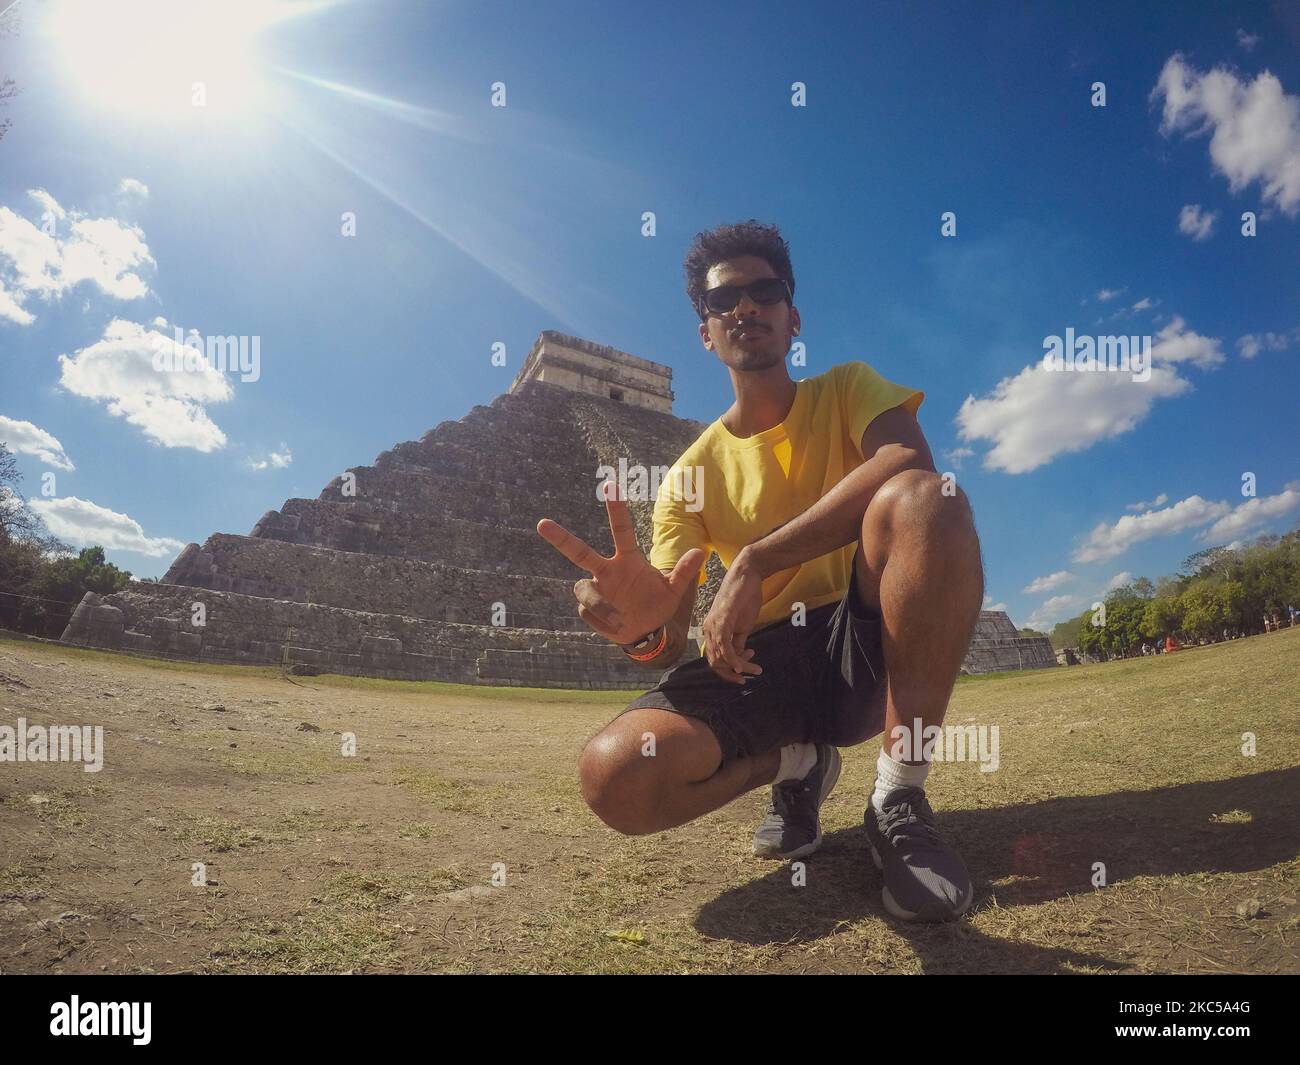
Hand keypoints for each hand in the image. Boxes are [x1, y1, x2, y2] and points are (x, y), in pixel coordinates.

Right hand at [537, 480, 705, 646]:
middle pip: (579, 552)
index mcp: (628, 561)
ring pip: (583, 588)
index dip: (616, 509)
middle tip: (543, 524)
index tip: (610, 486)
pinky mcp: (588, 609)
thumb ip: (683, 572)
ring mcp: (595, 589)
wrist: (644, 632)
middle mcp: (606, 571)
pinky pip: (589, 612)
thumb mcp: (673, 591)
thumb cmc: (657, 605)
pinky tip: (617, 626)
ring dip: (600, 605)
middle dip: (561, 538)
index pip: (621, 531)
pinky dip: (604, 622)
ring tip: (619, 620)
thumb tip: (700, 553)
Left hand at [700, 548, 764, 684]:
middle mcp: (708, 629)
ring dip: (739, 667)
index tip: (744, 674)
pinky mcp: (722, 619)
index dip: (728, 672)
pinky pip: (724, 645)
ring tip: (755, 668)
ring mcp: (714, 624)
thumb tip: (738, 658)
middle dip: (732, 674)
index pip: (714, 659)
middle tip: (750, 673)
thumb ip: (738, 642)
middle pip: (715, 663)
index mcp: (711, 631)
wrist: (748, 575)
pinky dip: (733, 659)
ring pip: (720, 657)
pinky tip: (742, 666)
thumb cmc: (745, 598)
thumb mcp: (742, 625)